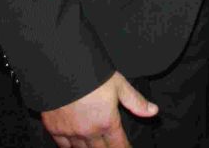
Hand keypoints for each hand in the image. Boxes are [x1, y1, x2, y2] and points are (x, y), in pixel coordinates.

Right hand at [40, 71, 156, 147]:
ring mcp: (70, 132)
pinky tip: (76, 146)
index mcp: (107, 122)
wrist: (62, 69)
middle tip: (112, 147)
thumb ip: (136, 101)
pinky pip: (63, 146)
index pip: (118, 144)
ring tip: (96, 147)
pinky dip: (70, 147)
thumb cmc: (92, 75)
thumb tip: (153, 111)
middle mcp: (89, 131)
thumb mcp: (119, 85)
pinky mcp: (55, 129)